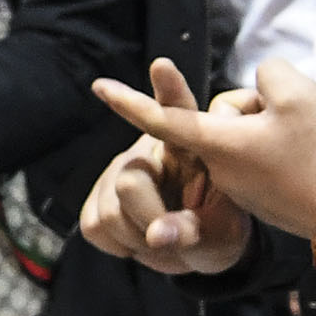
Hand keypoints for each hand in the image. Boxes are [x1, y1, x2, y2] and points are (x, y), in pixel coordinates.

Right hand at [76, 63, 260, 277]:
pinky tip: (140, 240)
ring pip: (110, 211)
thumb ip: (195, 232)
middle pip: (130, 181)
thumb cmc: (215, 229)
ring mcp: (118, 171)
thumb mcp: (221, 233)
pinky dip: (120, 246)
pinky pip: (94, 226)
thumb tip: (155, 237)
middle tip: (176, 237)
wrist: (196, 248)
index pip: (180, 112)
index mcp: (189, 146)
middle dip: (151, 218)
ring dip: (138, 240)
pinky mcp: (97, 196)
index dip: (170, 90)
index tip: (162, 67)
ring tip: (164, 239)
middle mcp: (149, 150)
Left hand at [89, 56, 315, 263]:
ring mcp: (241, 188)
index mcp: (219, 146)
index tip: (97, 87)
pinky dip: (281, 145)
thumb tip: (258, 94)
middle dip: (253, 105)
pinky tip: (310, 155)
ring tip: (306, 139)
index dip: (131, 101)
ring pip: (245, 133)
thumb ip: (267, 76)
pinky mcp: (262, 197)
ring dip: (271, 124)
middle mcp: (220, 171)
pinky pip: (261, 155)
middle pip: (224, 115)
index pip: (165, 118)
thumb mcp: (297, 92)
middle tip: (292, 118)